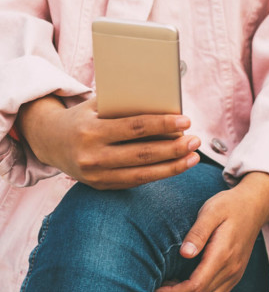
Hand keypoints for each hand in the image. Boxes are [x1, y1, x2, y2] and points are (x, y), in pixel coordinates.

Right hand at [17, 96, 200, 188]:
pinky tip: (177, 166)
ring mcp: (96, 175)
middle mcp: (92, 156)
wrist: (49, 141)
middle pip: (142, 154)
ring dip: (173, 167)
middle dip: (173, 148)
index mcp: (91, 131)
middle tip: (196, 140)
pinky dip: (158, 174)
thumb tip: (166, 105)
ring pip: (142, 173)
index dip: (162, 125)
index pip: (134, 128)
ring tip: (194, 157)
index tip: (186, 121)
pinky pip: (135, 181)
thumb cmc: (84, 117)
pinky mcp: (101, 186)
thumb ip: (126, 106)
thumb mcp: (98, 105)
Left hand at [154, 171, 268, 291]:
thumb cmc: (230, 206)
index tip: (156, 290)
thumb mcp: (211, 211)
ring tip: (173, 283)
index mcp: (222, 255)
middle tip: (160, 284)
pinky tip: (188, 283)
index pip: (195, 287)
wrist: (255, 206)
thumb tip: (184, 254)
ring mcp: (235, 274)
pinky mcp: (236, 275)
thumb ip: (198, 233)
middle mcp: (231, 269)